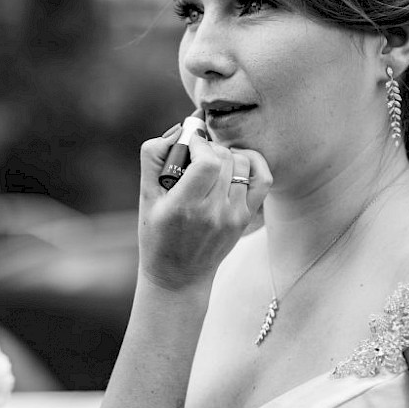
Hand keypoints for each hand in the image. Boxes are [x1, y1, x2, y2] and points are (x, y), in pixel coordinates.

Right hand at [137, 124, 270, 291]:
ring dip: (227, 154)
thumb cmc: (157, 235)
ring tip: (212, 162)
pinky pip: (262, 177)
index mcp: (185, 207)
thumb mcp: (146, 197)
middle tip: (196, 154)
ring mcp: (234, 216)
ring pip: (242, 163)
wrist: (179, 276)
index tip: (189, 144)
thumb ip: (153, 157)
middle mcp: (213, 212)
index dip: (200, 144)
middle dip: (209, 147)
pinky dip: (252, 161)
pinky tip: (235, 162)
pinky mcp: (246, 217)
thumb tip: (179, 131)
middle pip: (225, 158)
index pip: (208, 163)